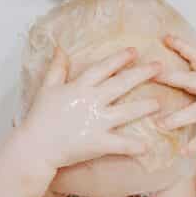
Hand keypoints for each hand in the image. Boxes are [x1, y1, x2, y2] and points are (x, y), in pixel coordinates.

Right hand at [18, 46, 161, 168]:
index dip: (120, 59)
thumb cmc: (40, 117)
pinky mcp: (98, 142)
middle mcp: (91, 101)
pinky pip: (120, 144)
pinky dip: (133, 146)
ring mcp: (96, 122)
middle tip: (160, 67)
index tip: (135, 51)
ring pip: (126, 112)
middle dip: (141, 74)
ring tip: (158, 103)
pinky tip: (148, 147)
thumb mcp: (47, 87)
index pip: (103, 68)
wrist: (36, 145)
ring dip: (144, 107)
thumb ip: (57, 68)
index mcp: (79, 87)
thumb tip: (60, 49)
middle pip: (121, 84)